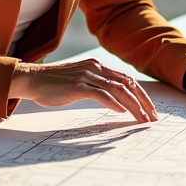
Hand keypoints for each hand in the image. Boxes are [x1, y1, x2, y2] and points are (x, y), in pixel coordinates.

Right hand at [9, 59, 157, 121]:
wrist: (32, 79)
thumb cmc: (55, 84)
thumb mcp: (81, 81)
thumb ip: (98, 86)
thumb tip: (117, 101)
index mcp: (98, 66)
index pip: (127, 80)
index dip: (141, 95)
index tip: (150, 109)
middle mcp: (96, 68)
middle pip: (128, 84)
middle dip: (143, 102)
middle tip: (152, 117)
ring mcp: (87, 76)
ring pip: (118, 90)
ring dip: (133, 105)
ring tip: (141, 119)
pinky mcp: (77, 86)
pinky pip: (101, 94)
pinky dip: (114, 103)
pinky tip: (121, 112)